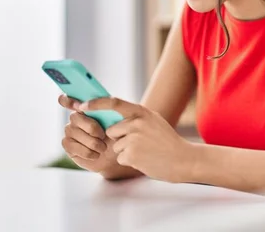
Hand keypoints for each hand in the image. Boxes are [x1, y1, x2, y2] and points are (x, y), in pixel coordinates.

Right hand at [58, 95, 119, 173]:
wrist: (116, 155)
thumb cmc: (117, 135)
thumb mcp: (118, 120)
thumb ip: (108, 107)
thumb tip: (94, 105)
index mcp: (86, 107)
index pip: (68, 98)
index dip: (67, 99)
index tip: (79, 106)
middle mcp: (75, 117)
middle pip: (75, 117)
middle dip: (92, 128)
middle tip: (103, 136)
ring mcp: (69, 131)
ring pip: (75, 133)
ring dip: (93, 143)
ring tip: (103, 147)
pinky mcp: (67, 144)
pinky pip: (73, 146)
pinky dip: (88, 152)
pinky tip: (96, 154)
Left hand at [78, 97, 196, 182]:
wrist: (183, 159)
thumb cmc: (167, 141)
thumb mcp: (153, 121)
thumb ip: (136, 117)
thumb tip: (113, 117)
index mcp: (142, 112)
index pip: (113, 102)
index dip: (95, 103)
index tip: (82, 106)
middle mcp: (136, 122)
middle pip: (111, 131)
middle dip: (120, 139)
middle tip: (140, 144)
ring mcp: (133, 138)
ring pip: (115, 146)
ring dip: (126, 151)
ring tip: (145, 152)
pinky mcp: (131, 154)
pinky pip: (120, 157)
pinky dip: (130, 161)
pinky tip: (144, 159)